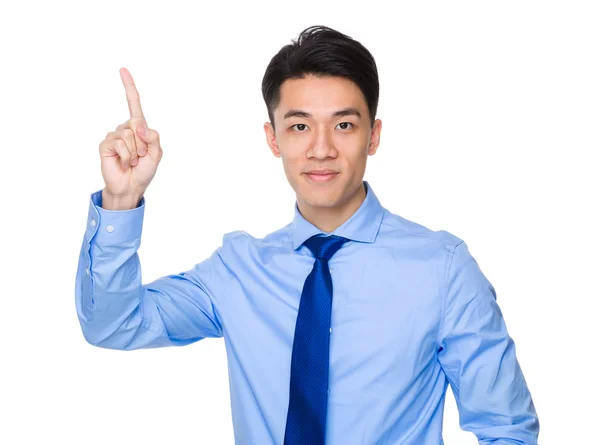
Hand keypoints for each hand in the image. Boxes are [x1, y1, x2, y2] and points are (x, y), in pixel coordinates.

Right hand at [99, 67, 162, 202]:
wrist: (131, 187)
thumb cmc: (144, 171)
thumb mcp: (157, 154)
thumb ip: (154, 138)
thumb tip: (138, 125)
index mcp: (139, 128)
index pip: (133, 103)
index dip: (129, 87)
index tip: (122, 69)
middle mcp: (125, 128)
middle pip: (137, 125)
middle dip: (144, 144)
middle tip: (141, 157)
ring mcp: (114, 136)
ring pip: (129, 135)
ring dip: (135, 152)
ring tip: (133, 162)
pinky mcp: (106, 145)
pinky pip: (120, 144)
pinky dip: (127, 157)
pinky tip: (124, 163)